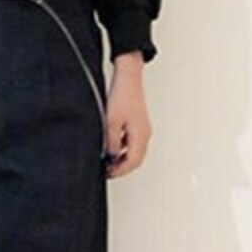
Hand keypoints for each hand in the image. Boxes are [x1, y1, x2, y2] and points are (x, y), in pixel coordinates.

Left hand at [103, 60, 151, 177]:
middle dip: (121, 167)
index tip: (108, 173)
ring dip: (122, 158)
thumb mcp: (111, 122)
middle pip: (136, 159)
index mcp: (140, 135)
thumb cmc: (122, 95)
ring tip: (107, 160)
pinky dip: (122, 148)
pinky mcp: (138, 123)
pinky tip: (111, 146)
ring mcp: (142, 129)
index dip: (119, 171)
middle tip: (107, 171)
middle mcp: (144, 134)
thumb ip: (110, 143)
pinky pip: (132, 142)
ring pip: (134, 151)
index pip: (132, 162)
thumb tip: (110, 157)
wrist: (128, 78)